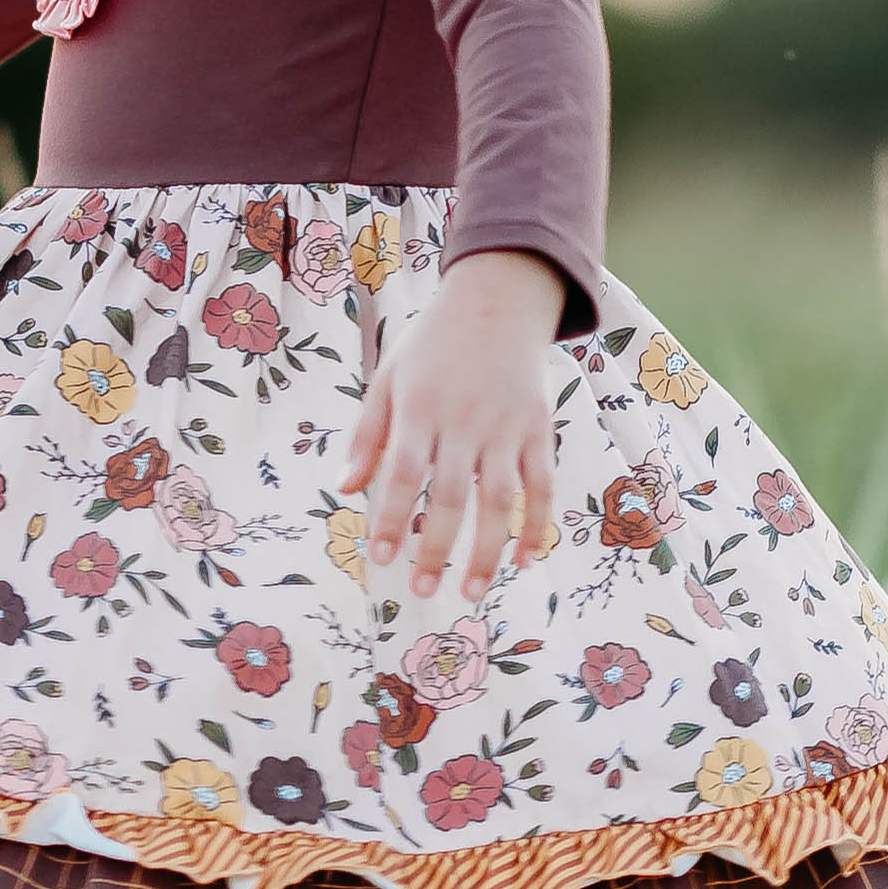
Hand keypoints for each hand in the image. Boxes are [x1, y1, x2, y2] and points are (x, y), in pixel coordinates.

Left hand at [345, 249, 564, 601]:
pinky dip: (536, 525)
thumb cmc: (433, 343)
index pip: (403, 474)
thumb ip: (368, 435)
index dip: (393, 519)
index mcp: (421, 408)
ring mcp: (507, 427)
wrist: (499, 297)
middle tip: (422, 589)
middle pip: (452, 495)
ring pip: (500, 499)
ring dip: (488, 550)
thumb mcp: (390, 377)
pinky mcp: (539, 429)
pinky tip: (524, 560)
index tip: (382, 559)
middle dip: (436, 548)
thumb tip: (346, 490)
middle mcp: (465, 420)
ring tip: (473, 591)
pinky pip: (542, 486)